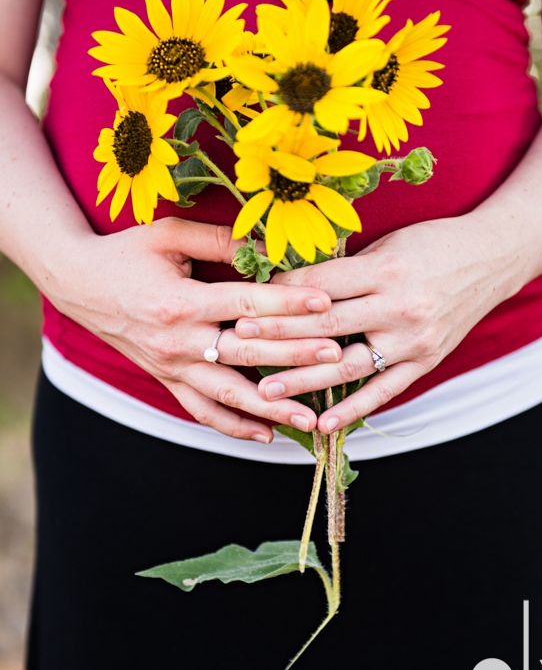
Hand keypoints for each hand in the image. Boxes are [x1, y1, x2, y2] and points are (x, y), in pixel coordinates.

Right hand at [52, 217, 342, 442]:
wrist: (77, 282)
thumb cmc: (125, 252)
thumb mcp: (169, 234)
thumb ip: (221, 241)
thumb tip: (270, 248)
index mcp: (181, 302)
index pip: (247, 304)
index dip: (288, 303)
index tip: (326, 302)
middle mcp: (178, 341)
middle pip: (247, 353)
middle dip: (295, 356)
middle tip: (337, 357)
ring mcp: (172, 367)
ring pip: (229, 395)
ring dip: (271, 409)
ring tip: (311, 418)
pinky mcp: (167, 379)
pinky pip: (202, 411)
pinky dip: (234, 427)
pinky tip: (266, 435)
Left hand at [235, 216, 518, 433]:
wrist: (493, 258)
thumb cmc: (432, 244)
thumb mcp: (387, 244)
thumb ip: (344, 268)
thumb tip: (287, 285)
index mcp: (386, 269)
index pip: (319, 287)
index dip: (278, 296)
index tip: (242, 302)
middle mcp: (400, 306)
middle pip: (325, 326)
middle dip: (275, 336)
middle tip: (234, 344)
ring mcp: (414, 340)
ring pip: (348, 365)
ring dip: (303, 380)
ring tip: (265, 391)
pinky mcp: (426, 362)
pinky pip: (384, 391)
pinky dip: (352, 409)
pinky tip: (321, 423)